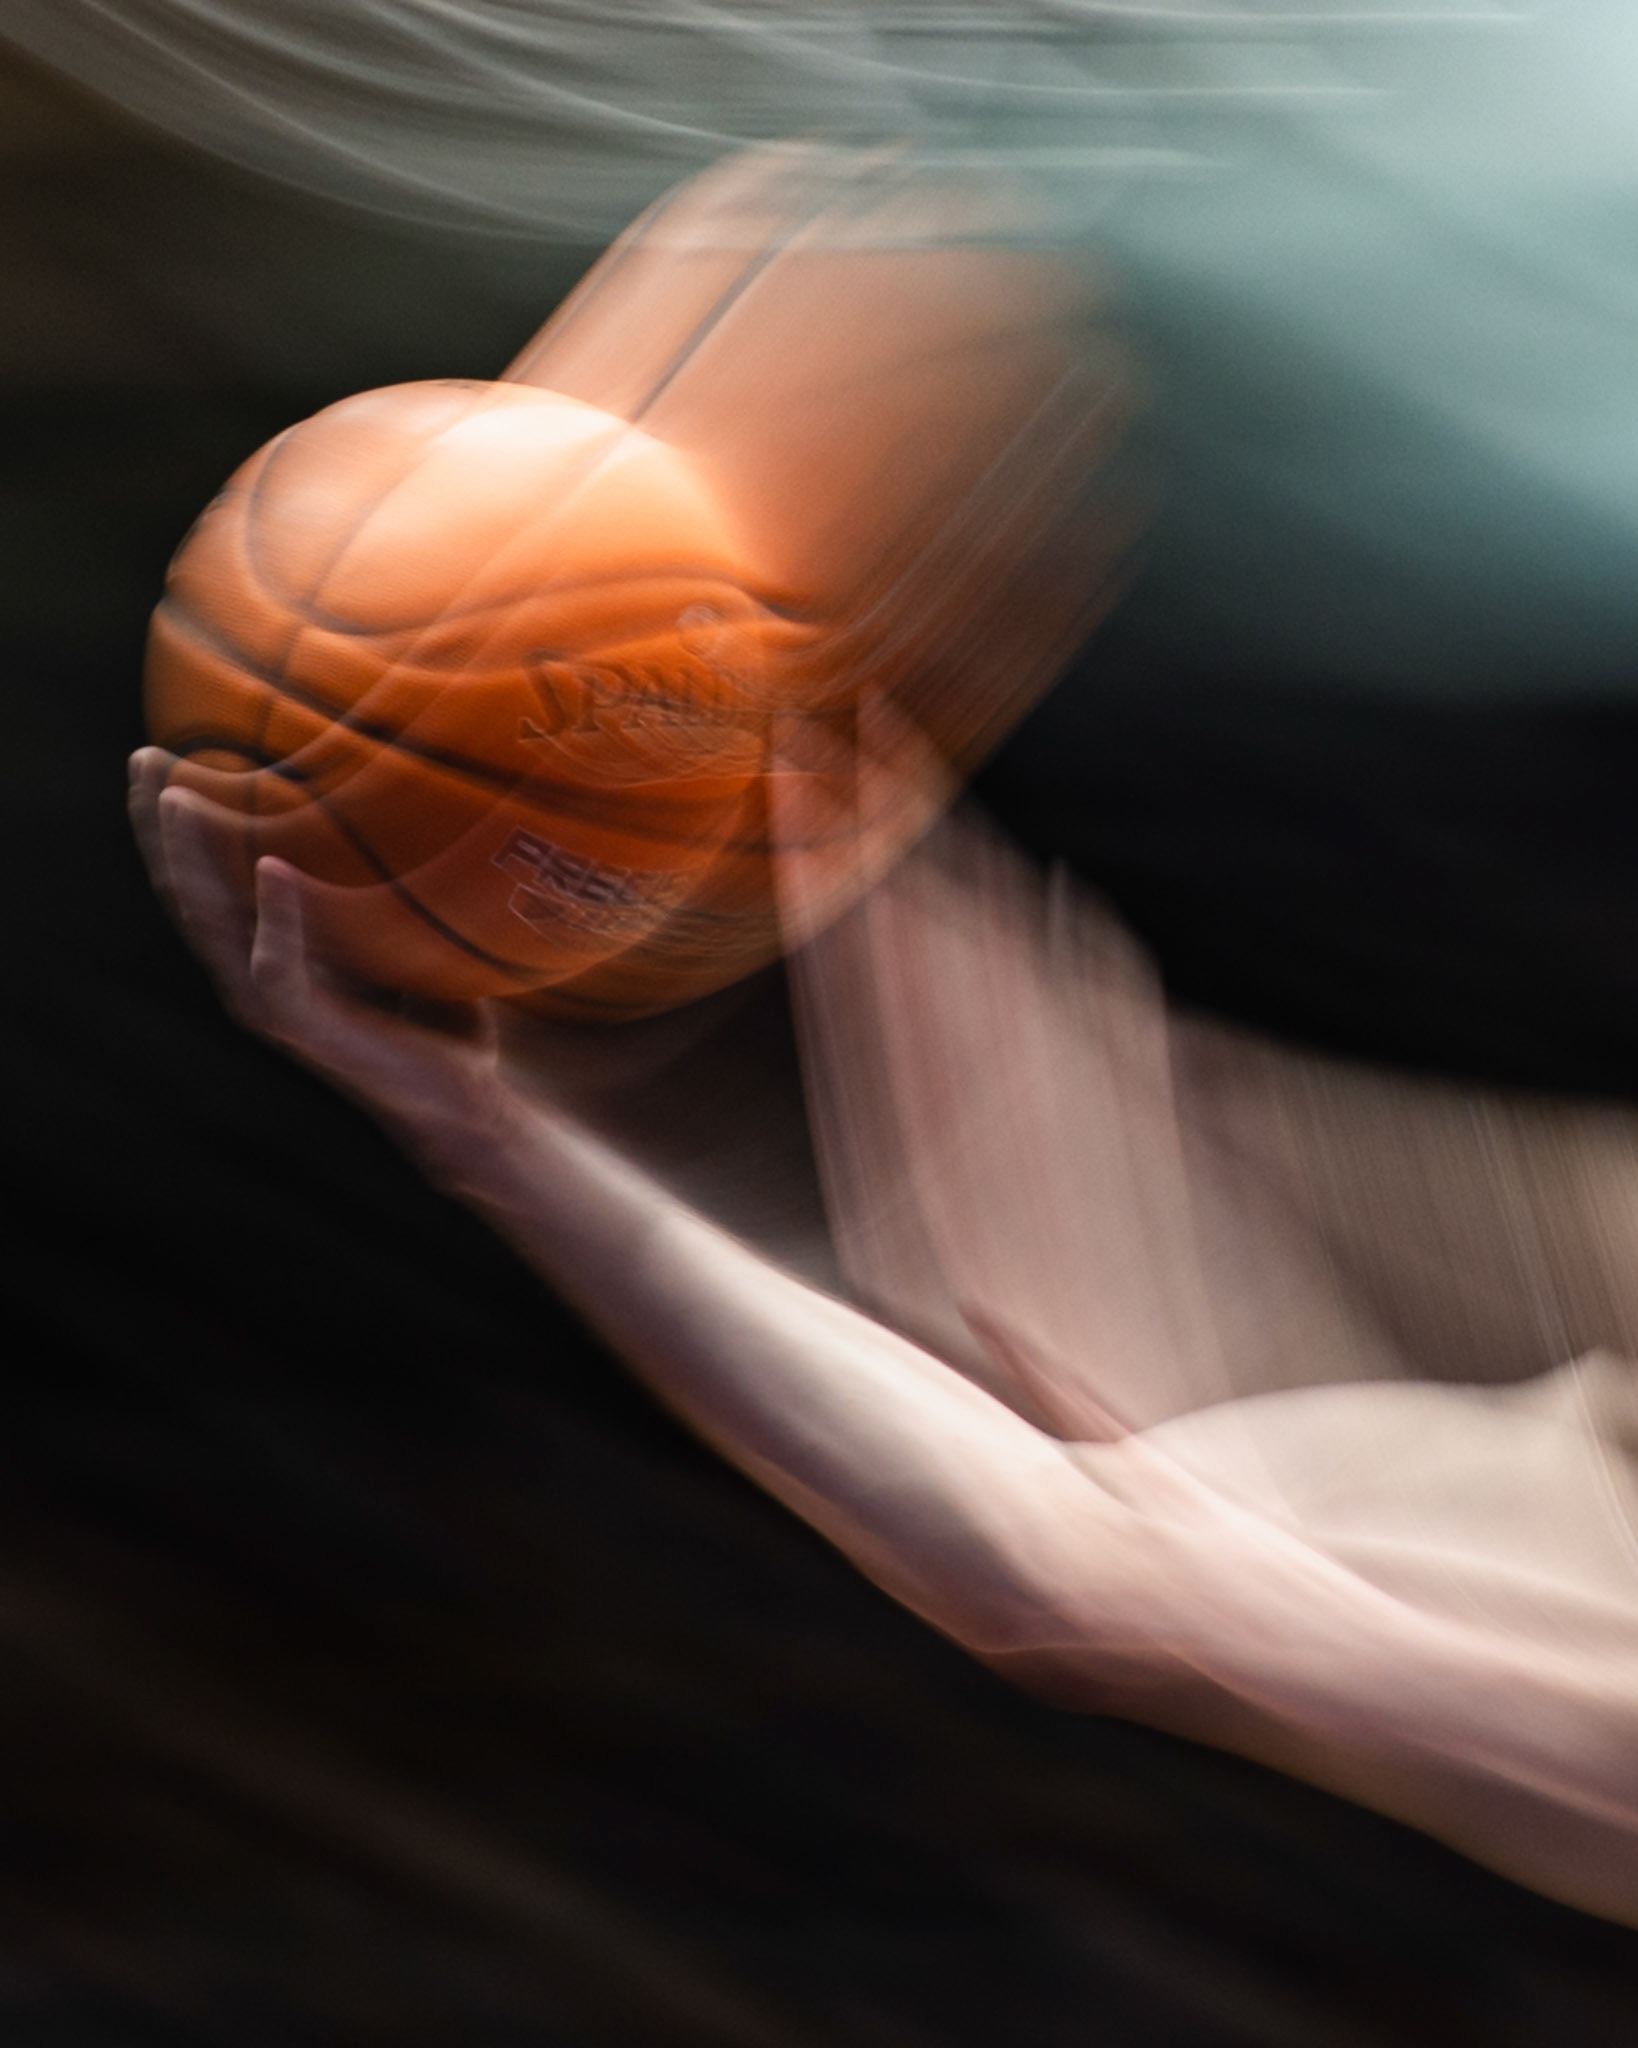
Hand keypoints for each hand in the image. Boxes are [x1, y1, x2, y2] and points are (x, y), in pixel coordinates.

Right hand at [128, 747, 518, 1185]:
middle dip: (158, 825)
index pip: (208, 875)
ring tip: (179, 797)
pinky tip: (273, 869)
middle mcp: (258, 970)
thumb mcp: (412, 931)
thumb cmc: (442, 1012)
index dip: (178, 820)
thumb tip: (425, 797)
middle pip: (186, 890)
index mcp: (273, 945)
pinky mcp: (305, 1028)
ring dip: (190, 860)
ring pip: (209, 924)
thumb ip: (398, 881)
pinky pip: (276, 970)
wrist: (469, 1096)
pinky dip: (274, 919)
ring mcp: (275, 1001)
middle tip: (145, 756)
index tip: (164, 751)